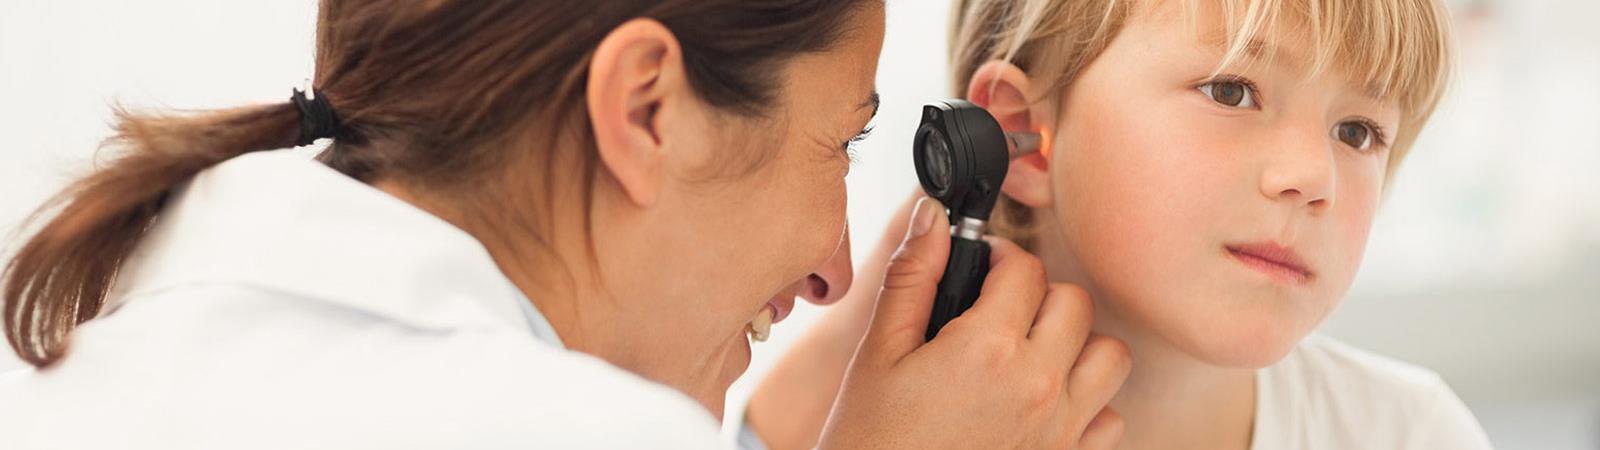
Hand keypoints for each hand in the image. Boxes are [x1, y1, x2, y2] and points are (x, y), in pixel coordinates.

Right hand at [817, 197, 1129, 448]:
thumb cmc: (870, 439)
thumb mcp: (878, 353)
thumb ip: (912, 277)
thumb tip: (934, 216)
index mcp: (988, 349)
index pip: (1025, 268)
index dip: (999, 256)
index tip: (980, 267)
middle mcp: (1037, 386)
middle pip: (1074, 302)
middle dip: (1037, 294)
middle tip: (998, 309)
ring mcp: (1059, 429)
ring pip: (1108, 355)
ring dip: (1076, 344)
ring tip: (1031, 351)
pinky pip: (1110, 418)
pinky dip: (1088, 404)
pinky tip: (1044, 402)